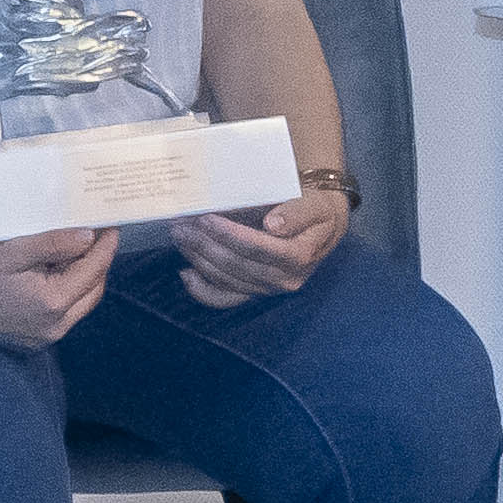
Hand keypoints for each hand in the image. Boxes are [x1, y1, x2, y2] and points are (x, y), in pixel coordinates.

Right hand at [0, 217, 113, 346]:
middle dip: (98, 262)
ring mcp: (41, 336)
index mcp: (51, 304)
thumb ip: (52, 244)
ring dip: (83, 277)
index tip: (111, 226)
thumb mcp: (11, 251)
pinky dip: (67, 291)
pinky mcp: (30, 338)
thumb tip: (88, 236)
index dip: (106, 246)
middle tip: (98, 235)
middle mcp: (52, 327)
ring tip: (78, 250)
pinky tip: (56, 271)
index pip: (94, 271)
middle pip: (93, 290)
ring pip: (79, 303)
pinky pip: (62, 313)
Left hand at [167, 187, 349, 310]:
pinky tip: (186, 273)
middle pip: (236, 263)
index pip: (257, 247)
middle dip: (205, 244)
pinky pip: (224, 297)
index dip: (228, 234)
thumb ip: (298, 212)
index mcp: (299, 256)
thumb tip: (274, 226)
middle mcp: (284, 279)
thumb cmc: (316, 210)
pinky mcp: (255, 291)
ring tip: (180, 235)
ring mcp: (268, 288)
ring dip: (198, 257)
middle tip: (182, 223)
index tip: (206, 218)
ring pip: (225, 277)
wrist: (322, 225)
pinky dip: (202, 289)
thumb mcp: (315, 204)